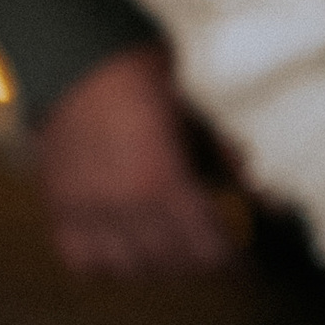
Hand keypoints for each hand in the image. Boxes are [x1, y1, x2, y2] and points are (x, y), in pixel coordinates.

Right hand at [33, 44, 234, 276]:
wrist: (78, 54)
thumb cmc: (142, 76)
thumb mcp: (197, 113)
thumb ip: (227, 159)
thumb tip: (264, 198)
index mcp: (164, 182)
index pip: (207, 247)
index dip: (231, 260)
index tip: (242, 261)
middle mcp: (124, 205)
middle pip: (172, 264)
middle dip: (198, 262)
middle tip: (211, 251)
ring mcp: (87, 209)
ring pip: (128, 270)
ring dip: (155, 266)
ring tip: (170, 249)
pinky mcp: (59, 205)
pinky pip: (81, 259)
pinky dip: (104, 263)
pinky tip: (121, 248)